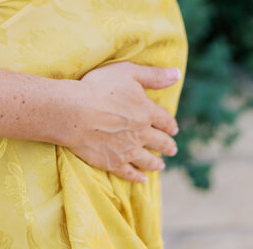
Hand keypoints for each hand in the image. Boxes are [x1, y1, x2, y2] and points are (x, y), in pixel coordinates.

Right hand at [65, 62, 179, 181]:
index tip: (174, 129)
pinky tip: (142, 179)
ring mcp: (128, 150)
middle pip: (160, 142)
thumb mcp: (128, 72)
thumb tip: (177, 74)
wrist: (75, 112)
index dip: (170, 124)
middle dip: (168, 146)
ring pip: (148, 160)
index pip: (164, 120)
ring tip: (160, 165)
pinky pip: (129, 173)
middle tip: (172, 149)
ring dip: (156, 163)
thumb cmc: (99, 87)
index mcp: (146, 112)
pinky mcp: (113, 162)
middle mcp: (141, 134)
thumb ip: (154, 75)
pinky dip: (138, 177)